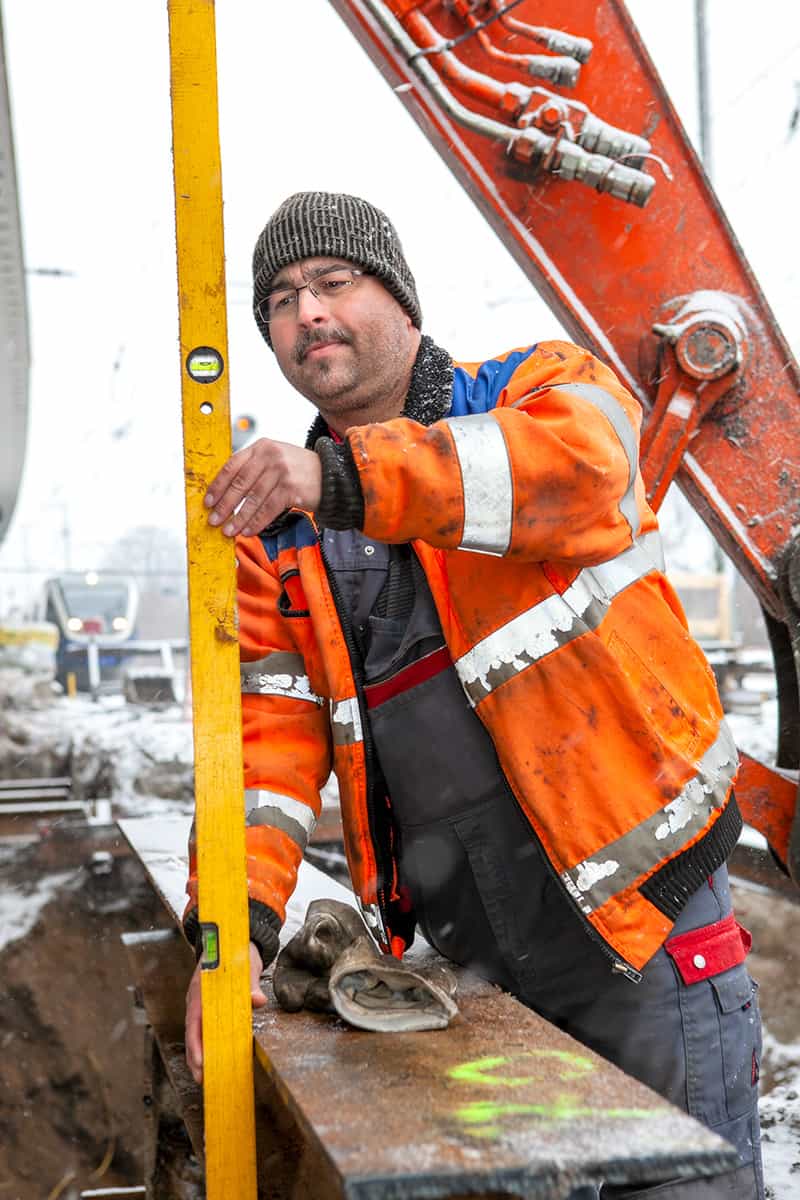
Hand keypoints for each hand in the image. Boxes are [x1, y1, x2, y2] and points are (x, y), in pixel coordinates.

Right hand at [185, 940, 266, 1084]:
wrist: (231, 940)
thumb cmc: (237, 952)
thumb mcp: (246, 964)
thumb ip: (251, 983)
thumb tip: (258, 1001)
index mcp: (201, 988)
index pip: (194, 1020)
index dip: (196, 1043)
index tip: (201, 1061)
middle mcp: (196, 998)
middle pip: (192, 1032)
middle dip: (195, 1057)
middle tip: (202, 1079)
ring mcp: (199, 1004)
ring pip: (195, 1033)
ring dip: (199, 1054)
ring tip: (205, 1076)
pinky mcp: (206, 1007)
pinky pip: (204, 1028)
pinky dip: (206, 1044)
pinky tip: (213, 1058)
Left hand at [205, 439, 321, 536]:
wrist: (331, 475)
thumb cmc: (299, 470)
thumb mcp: (275, 459)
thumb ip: (253, 468)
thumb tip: (226, 492)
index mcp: (261, 447)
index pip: (232, 466)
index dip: (217, 485)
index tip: (208, 501)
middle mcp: (270, 455)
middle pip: (240, 483)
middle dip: (224, 505)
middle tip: (214, 519)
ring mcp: (281, 471)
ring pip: (253, 499)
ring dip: (239, 517)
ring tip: (229, 530)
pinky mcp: (291, 488)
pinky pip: (268, 508)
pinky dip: (257, 521)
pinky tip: (249, 530)